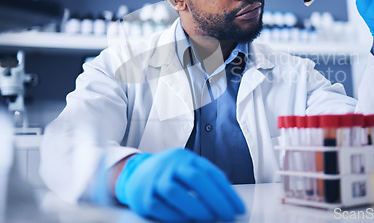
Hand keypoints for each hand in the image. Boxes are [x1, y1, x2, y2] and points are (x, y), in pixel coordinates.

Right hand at [115, 148, 245, 220]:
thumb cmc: (169, 173)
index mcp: (185, 158)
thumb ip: (206, 178)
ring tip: (210, 217)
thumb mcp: (187, 167)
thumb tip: (229, 199)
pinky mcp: (144, 197)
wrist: (134, 173)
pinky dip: (176, 216)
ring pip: (175, 192)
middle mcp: (170, 166)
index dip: (227, 191)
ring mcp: (155, 180)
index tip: (238, 208)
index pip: (209, 172)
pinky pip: (160, 208)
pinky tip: (188, 220)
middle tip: (228, 215)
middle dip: (215, 199)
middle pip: (195, 178)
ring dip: (196, 207)